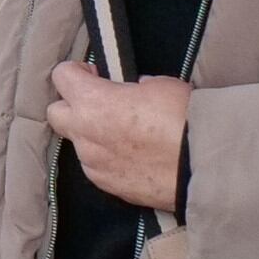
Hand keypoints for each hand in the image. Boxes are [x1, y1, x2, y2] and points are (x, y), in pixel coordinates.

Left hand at [47, 62, 191, 212]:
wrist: (203, 167)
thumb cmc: (183, 118)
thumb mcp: (159, 86)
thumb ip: (133, 88)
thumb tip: (132, 92)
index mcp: (93, 103)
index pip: (60, 76)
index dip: (77, 72)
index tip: (97, 75)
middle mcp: (85, 134)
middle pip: (55, 113)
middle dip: (72, 105)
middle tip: (100, 104)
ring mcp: (94, 164)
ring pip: (78, 143)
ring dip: (92, 135)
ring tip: (124, 135)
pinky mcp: (107, 186)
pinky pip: (96, 167)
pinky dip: (107, 159)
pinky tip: (133, 157)